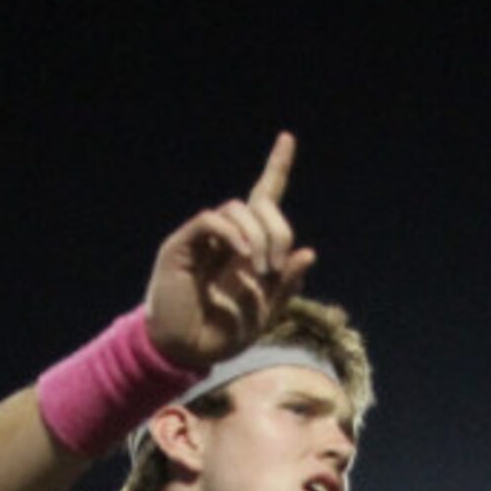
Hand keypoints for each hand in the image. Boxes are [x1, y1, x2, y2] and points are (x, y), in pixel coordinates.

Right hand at [143, 133, 316, 370]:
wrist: (185, 352)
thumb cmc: (221, 335)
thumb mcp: (265, 314)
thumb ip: (286, 285)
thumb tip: (308, 252)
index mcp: (247, 248)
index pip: (263, 198)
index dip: (276, 168)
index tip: (287, 138)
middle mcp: (226, 237)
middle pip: (259, 203)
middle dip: (277, 228)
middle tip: (276, 265)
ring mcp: (203, 240)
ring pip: (236, 209)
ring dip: (257, 236)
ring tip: (260, 270)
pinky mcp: (182, 246)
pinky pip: (210, 221)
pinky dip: (232, 233)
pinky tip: (243, 257)